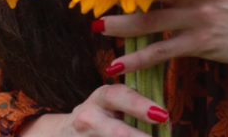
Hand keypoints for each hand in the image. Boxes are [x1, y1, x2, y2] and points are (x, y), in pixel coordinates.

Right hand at [17, 84, 169, 135]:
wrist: (62, 134)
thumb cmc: (100, 115)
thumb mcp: (111, 104)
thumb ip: (133, 107)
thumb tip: (165, 119)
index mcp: (101, 98)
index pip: (119, 96)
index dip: (140, 105)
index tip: (163, 116)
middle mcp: (88, 117)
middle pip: (117, 133)